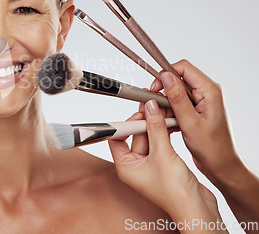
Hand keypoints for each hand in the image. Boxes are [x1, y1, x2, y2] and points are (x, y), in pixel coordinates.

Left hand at [108, 101, 220, 223]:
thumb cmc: (176, 192)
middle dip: (145, 121)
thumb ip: (156, 128)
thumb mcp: (163, 153)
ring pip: (149, 138)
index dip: (127, 124)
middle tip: (154, 106)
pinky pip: (160, 143)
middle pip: (135, 136)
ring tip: (164, 110)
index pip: (117, 138)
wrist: (197, 209)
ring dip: (156, 125)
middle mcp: (135, 166)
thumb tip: (150, 108)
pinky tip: (171, 122)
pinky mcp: (163, 164)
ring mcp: (149, 165)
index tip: (139, 113)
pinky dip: (164, 133)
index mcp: (125, 167)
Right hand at [150, 60, 237, 184]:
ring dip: (166, 104)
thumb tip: (166, 77)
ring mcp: (201, 100)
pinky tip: (169, 124)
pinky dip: (170, 111)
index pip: (184, 67)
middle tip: (155, 106)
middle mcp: (206, 92)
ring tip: (164, 119)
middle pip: (178, 79)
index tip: (154, 88)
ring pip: (175, 92)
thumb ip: (177, 97)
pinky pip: (177, 102)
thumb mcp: (189, 122)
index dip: (166, 75)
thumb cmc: (211, 147)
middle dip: (163, 92)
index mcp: (209, 91)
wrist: (220, 164)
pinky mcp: (195, 109)